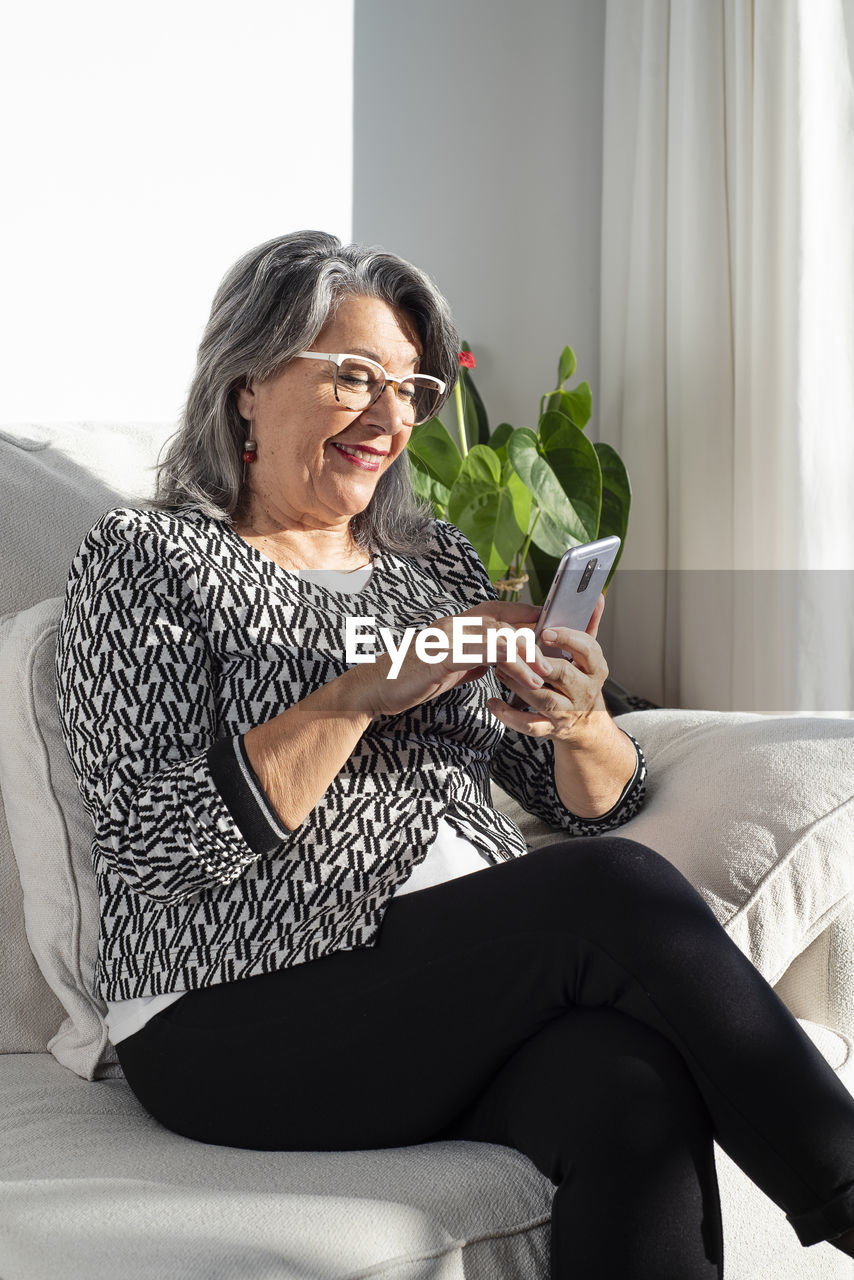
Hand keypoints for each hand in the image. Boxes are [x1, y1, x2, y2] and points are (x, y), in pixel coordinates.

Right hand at [355, 600, 542, 719]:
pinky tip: (528, 679)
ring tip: (548, 671)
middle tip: (558, 653)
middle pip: (505, 621)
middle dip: (534, 636)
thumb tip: (497, 662)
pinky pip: (486, 655)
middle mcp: (454, 624)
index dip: (526, 613)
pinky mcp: (444, 655)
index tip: (552, 622)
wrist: (375, 688)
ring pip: (500, 636)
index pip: (498, 610)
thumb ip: (473, 659)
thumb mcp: (449, 666)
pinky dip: (512, 665)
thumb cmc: (410, 678)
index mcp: (456, 624)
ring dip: (528, 653)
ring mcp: (448, 637)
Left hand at [487, 593, 608, 740]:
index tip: (545, 631)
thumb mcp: (589, 656)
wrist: (586, 727)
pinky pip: (530, 725)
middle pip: (564, 675)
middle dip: (539, 662)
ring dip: (520, 684)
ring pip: (545, 700)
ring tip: (499, 670)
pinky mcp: (550, 729)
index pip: (587, 650)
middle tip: (515, 649)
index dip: (567, 639)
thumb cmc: (581, 682)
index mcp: (595, 669)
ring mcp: (567, 713)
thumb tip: (596, 597)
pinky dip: (510, 716)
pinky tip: (493, 702)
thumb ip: (590, 625)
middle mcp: (584, 691)